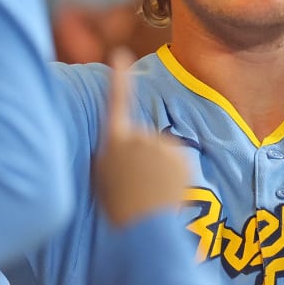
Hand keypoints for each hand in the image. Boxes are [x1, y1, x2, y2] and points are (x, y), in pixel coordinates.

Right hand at [92, 49, 189, 227]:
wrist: (143, 230)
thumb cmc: (119, 207)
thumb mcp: (104, 176)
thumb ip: (113, 153)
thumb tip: (124, 140)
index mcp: (113, 142)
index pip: (115, 103)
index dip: (118, 80)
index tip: (120, 54)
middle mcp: (136, 137)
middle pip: (145, 138)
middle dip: (145, 156)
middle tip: (137, 184)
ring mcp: (159, 144)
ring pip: (162, 150)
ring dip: (160, 167)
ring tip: (151, 190)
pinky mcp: (179, 155)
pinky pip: (177, 159)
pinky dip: (174, 172)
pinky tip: (166, 189)